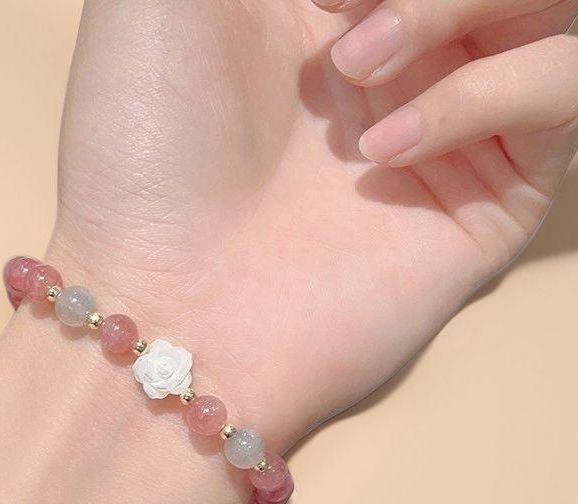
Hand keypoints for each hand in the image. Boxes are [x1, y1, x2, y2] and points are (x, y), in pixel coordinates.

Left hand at [47, 0, 576, 450]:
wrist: (162, 303)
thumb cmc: (139, 146)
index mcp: (321, 4)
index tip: (318, 1)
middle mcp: (396, 60)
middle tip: (342, 32)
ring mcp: (448, 126)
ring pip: (549, 14)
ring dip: (462, 6)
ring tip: (358, 67)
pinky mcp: (491, 199)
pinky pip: (562, 96)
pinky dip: (489, 93)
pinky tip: (384, 147)